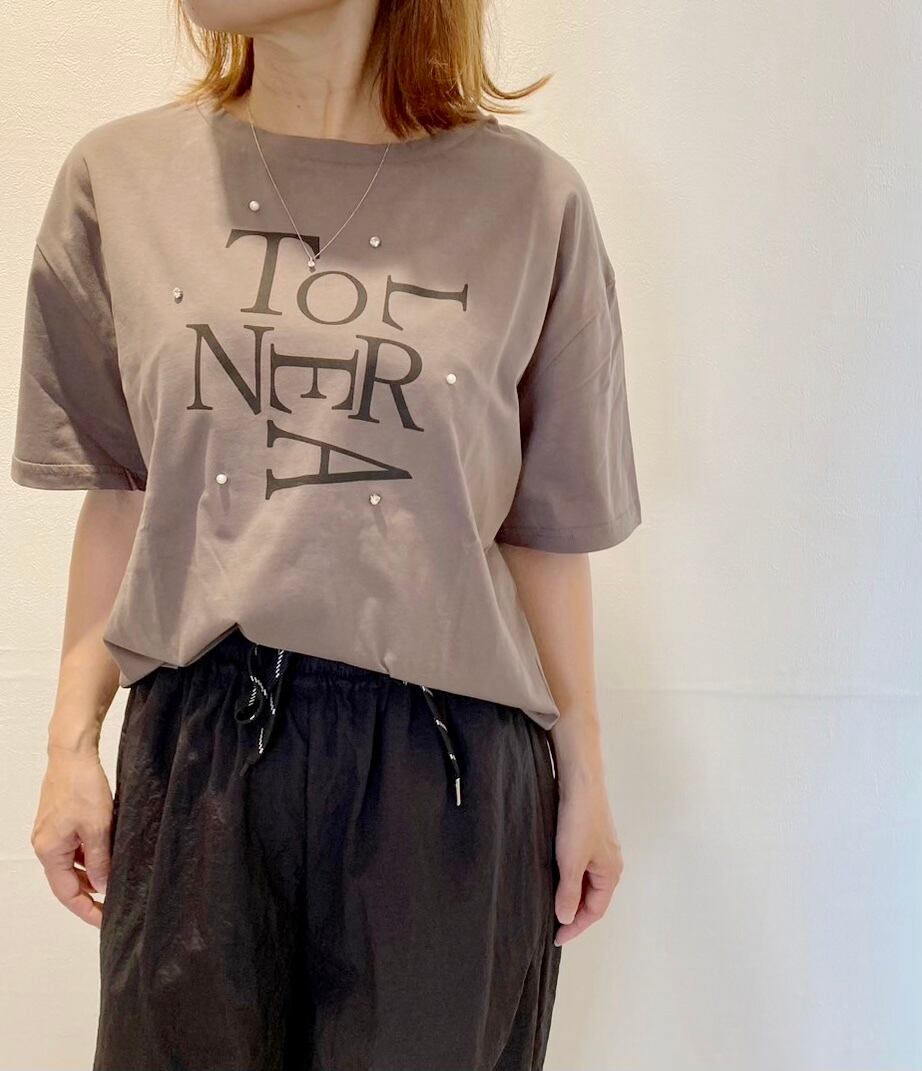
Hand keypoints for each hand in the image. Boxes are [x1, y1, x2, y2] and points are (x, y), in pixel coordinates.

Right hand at [31, 747, 113, 927]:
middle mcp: (45, 845)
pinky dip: (89, 854)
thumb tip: (103, 886)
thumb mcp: (98, 828)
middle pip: (67, 880)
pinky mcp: (59, 820)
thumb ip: (100, 861)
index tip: (105, 921)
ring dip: (91, 872)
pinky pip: (74, 847)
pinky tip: (108, 853)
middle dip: (90, 893)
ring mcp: (50, 832)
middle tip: (114, 904)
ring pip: (72, 863)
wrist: (73, 753)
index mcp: (49, 851)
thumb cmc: (83, 786)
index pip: (67, 893)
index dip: (87, 910)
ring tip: (116, 877)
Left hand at [551, 734, 623, 945]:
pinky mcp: (588, 835)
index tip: (556, 937)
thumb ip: (568, 893)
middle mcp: (610, 862)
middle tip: (551, 924)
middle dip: (575, 913)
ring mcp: (600, 848)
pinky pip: (580, 866)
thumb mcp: (570, 862)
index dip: (576, 926)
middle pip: (593, 897)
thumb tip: (566, 917)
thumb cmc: (578, 823)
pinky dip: (569, 878)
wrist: (579, 782)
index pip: (595, 911)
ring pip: (586, 881)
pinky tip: (554, 877)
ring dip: (571, 895)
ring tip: (551, 904)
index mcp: (611, 873)